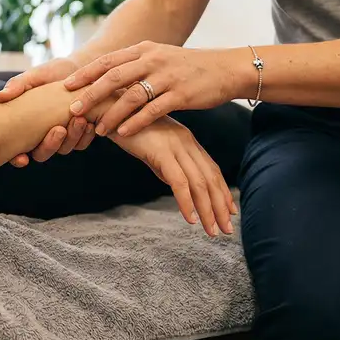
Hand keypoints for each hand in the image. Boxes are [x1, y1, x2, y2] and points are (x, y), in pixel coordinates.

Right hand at [0, 57, 97, 167]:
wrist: (78, 69)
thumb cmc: (51, 73)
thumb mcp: (35, 76)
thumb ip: (18, 85)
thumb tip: (0, 96)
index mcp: (24, 127)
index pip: (15, 152)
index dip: (17, 159)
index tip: (23, 158)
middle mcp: (41, 137)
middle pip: (42, 154)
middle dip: (50, 145)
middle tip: (59, 129)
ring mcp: (61, 138)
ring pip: (64, 149)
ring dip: (71, 138)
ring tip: (79, 120)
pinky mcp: (79, 135)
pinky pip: (81, 143)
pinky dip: (86, 136)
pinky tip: (90, 123)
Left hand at [65, 42, 243, 137]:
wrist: (225, 69)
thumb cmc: (188, 68)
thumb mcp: (159, 58)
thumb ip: (135, 64)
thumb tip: (106, 76)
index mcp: (144, 50)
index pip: (108, 61)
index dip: (85, 74)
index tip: (65, 86)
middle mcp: (153, 60)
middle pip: (113, 77)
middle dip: (90, 94)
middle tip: (72, 109)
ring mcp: (167, 77)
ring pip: (131, 96)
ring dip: (111, 114)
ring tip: (98, 129)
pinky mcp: (181, 94)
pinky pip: (153, 110)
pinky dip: (135, 122)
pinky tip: (123, 132)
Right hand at [108, 116, 236, 236]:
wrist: (109, 109)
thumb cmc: (128, 129)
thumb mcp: (154, 149)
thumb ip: (167, 166)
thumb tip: (176, 186)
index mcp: (187, 141)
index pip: (211, 170)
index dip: (222, 191)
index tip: (230, 210)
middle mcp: (186, 142)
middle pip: (210, 179)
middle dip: (221, 206)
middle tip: (227, 229)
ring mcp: (175, 146)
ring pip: (199, 183)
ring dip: (207, 210)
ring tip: (211, 230)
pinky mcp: (161, 152)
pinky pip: (179, 181)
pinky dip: (186, 202)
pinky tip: (190, 218)